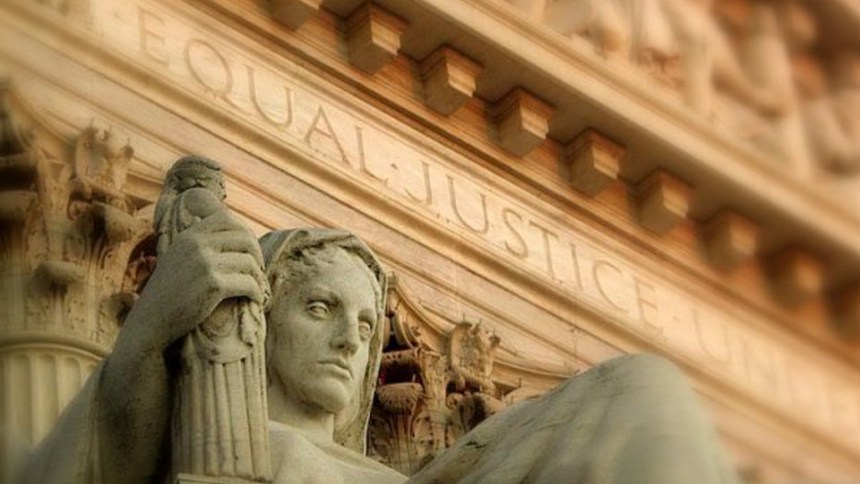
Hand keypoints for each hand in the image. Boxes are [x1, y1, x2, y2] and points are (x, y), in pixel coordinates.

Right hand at [119, 209, 268, 353]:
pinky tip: (255, 300)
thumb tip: (202, 220)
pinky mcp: (213, 285)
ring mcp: (204, 263)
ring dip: (259, 278)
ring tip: (258, 289)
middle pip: (245, 239)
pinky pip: (249, 283)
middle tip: (258, 273)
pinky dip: (257, 292)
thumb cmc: (167, 293)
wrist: (150, 322)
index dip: (245, 234)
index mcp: (188, 236)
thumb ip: (194, 242)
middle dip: (257, 256)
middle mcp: (196, 244)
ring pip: (250, 262)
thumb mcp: (176, 258)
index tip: (249, 252)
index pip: (227, 219)